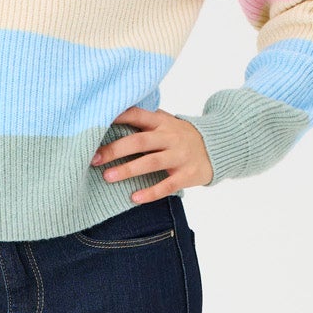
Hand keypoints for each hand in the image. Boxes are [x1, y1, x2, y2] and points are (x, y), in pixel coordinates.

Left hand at [90, 105, 211, 199]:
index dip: (117, 117)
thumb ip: (144, 123)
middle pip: (140, 141)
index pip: (137, 115)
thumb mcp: (165, 124)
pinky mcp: (188, 174)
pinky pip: (167, 185)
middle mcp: (170, 137)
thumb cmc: (180, 137)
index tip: (94, 125)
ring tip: (108, 177)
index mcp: (162, 122)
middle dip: (115, 149)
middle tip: (94, 159)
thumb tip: (108, 123)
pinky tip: (135, 197)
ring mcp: (180, 155)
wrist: (218, 147)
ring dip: (128, 170)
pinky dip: (151, 192)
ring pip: (151, 162)